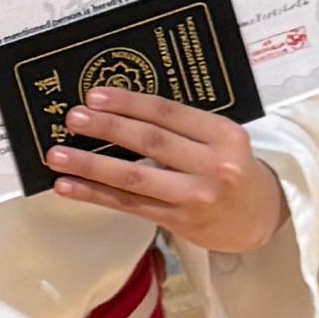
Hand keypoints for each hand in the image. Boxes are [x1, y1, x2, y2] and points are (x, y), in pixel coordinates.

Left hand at [47, 89, 282, 255]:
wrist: (261, 217)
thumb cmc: (234, 169)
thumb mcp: (222, 140)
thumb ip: (184, 128)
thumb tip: (120, 112)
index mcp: (224, 135)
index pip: (169, 114)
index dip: (130, 103)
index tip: (96, 96)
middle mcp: (213, 166)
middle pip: (151, 142)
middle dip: (107, 129)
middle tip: (73, 118)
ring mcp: (194, 197)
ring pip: (135, 178)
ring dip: (91, 166)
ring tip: (57, 155)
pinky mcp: (178, 221)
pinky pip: (129, 205)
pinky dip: (95, 195)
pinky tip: (69, 186)